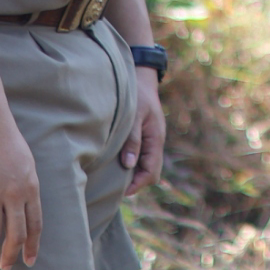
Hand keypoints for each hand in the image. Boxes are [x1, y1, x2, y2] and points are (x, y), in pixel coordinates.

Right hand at [0, 102, 41, 269]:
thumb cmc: (4, 139)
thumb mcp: (25, 163)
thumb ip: (24, 185)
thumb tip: (22, 205)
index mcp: (31, 185)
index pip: (35, 222)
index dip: (32, 243)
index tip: (30, 259)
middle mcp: (15, 192)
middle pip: (16, 231)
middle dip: (11, 253)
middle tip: (6, 267)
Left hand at [121, 68, 165, 193]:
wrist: (142, 77)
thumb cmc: (137, 95)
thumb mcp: (135, 117)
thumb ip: (133, 140)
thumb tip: (130, 165)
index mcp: (156, 139)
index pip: (151, 172)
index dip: (137, 184)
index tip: (120, 191)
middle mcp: (155, 142)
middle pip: (150, 173)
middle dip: (135, 183)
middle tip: (114, 188)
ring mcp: (150, 139)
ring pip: (145, 166)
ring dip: (133, 174)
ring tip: (113, 178)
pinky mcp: (144, 136)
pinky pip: (141, 157)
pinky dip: (132, 165)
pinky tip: (117, 164)